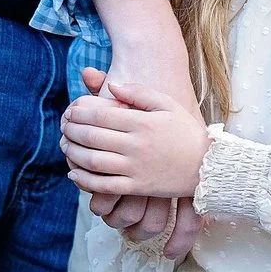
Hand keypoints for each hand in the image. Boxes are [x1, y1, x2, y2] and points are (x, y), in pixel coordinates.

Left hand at [88, 0, 200, 239]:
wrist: (207, 166)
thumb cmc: (186, 131)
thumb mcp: (167, 104)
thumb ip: (139, 92)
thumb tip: (111, 85)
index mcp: (142, 122)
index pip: (100, 113)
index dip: (79, 110)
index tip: (70, 108)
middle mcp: (136, 145)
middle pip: (92, 136)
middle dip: (71, 129)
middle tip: (63, 125)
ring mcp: (135, 168)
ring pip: (93, 161)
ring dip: (73, 152)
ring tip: (65, 144)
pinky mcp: (136, 187)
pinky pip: (103, 185)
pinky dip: (84, 179)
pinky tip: (73, 172)